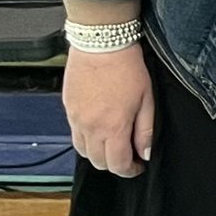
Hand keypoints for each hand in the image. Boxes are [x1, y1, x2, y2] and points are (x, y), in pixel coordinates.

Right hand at [65, 44, 155, 176]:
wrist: (101, 45)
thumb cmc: (126, 68)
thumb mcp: (147, 100)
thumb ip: (145, 130)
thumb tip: (144, 152)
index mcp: (113, 127)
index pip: (117, 164)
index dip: (129, 170)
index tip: (137, 166)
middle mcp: (90, 127)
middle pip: (98, 162)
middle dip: (114, 164)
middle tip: (127, 155)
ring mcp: (75, 119)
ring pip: (83, 151)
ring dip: (97, 153)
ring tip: (112, 143)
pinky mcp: (67, 109)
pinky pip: (74, 134)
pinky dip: (86, 139)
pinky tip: (99, 129)